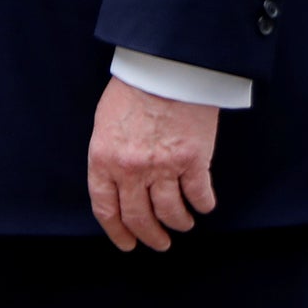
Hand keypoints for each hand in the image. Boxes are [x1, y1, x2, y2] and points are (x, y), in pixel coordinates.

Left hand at [88, 79, 219, 251]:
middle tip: (159, 243)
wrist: (167, 64)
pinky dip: (203, 204)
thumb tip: (118, 182)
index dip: (118, 232)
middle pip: (139, 218)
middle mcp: (131, 170)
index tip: (128, 243)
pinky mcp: (193, 159)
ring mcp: (163, 167)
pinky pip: (199, 194)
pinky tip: (204, 205)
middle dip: (149, 236)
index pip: (106, 210)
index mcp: (104, 160)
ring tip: (183, 224)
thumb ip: (109, 155)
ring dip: (178, 223)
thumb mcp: (107, 122)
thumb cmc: (136, 86)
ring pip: (170, 213)